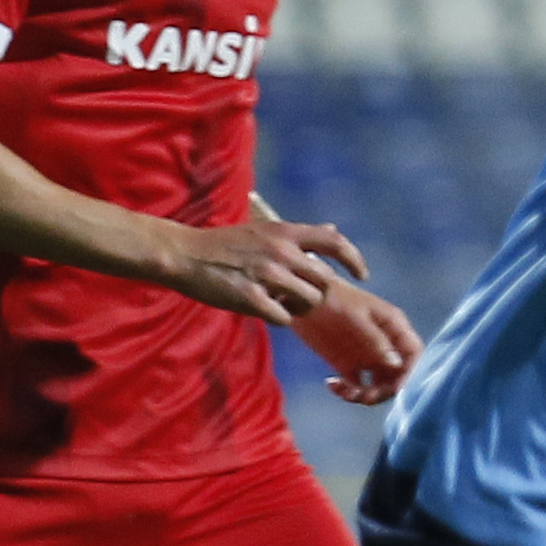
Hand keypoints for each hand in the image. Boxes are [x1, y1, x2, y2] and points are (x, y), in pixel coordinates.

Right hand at [166, 216, 365, 324]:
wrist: (183, 254)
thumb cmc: (223, 244)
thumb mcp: (263, 229)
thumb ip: (299, 234)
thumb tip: (332, 227)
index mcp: (285, 233)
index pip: (334, 241)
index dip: (354, 260)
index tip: (362, 275)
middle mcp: (282, 252)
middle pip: (325, 281)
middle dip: (316, 293)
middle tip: (296, 296)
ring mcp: (267, 275)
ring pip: (309, 302)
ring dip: (300, 308)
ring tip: (279, 302)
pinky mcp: (252, 298)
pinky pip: (285, 318)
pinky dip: (279, 318)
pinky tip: (264, 309)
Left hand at [291, 279, 420, 404]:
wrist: (300, 297)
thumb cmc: (332, 298)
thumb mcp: (356, 317)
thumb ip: (376, 340)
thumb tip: (397, 365)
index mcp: (394, 327)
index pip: (413, 353)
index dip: (411, 372)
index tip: (397, 388)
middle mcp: (385, 344)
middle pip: (398, 374)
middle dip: (385, 389)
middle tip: (366, 397)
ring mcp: (366, 355)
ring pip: (378, 384)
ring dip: (366, 394)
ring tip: (346, 392)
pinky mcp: (347, 364)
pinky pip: (355, 385)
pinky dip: (347, 391)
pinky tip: (331, 384)